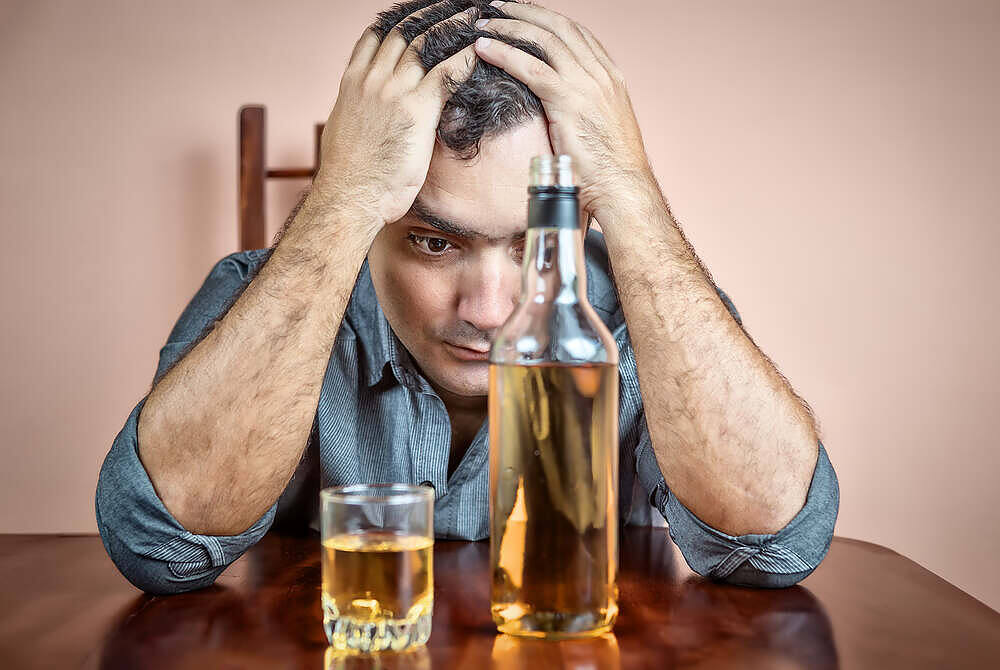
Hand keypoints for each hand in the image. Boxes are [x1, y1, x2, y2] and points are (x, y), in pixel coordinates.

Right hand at [313, 3, 478, 232]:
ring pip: (426, 43)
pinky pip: (446, 72)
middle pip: (403, 32)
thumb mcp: (345, 135)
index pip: (375, 37)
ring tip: (472, 15)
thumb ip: (358, 115)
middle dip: (430, 15)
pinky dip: (466, 57)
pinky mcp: (416, 108)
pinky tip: (481, 48)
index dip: (398, 21)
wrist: (350, 196)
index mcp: (352, 85)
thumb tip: (364, 117)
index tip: (415, 14)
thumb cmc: (349, 178)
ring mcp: (393, 91)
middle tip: (452, 7)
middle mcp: (371, 80)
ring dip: (452, 26)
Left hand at [473, 1, 655, 222]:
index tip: (522, 13)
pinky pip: (530, 68)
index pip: (576, 33)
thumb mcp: (599, 128)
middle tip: (497, 6)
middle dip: (524, 12)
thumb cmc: (609, 169)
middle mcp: (601, 73)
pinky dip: (504, 53)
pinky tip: (483, 48)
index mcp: (610, 77)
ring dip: (509, 26)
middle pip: (558, 26)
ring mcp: (587, 85)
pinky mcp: (569, 102)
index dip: (546, 18)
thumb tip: (558, 107)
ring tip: (483, 22)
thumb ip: (582, 108)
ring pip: (543, 40)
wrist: (622, 187)